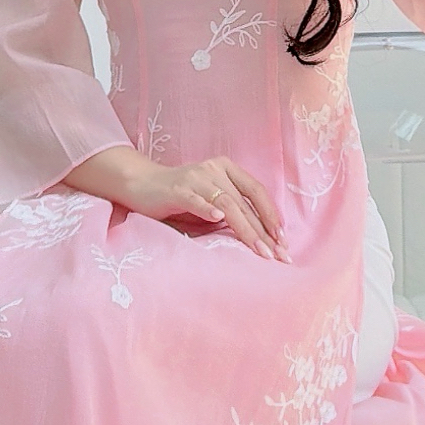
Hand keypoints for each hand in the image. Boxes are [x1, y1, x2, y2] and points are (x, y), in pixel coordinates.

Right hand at [127, 156, 290, 262]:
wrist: (141, 184)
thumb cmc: (179, 198)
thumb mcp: (211, 203)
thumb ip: (232, 213)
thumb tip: (261, 238)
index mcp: (227, 169)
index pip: (256, 192)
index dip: (272, 216)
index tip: (283, 241)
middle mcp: (214, 170)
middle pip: (245, 202)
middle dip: (263, 231)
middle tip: (277, 255)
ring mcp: (195, 178)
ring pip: (227, 204)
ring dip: (245, 229)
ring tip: (259, 249)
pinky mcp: (177, 190)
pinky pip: (195, 199)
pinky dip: (207, 209)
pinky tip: (217, 220)